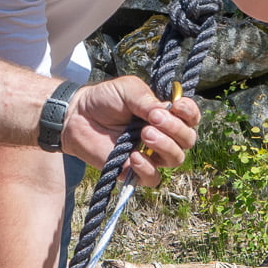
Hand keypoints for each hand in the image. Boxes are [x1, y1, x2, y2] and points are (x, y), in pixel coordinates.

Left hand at [64, 77, 198, 184]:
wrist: (76, 115)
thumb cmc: (104, 99)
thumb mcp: (128, 89)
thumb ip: (147, 99)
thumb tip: (164, 113)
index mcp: (166, 114)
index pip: (191, 118)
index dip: (190, 113)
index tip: (177, 106)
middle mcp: (163, 135)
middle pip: (187, 140)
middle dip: (175, 129)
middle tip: (153, 119)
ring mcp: (150, 154)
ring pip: (175, 159)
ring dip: (165, 146)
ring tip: (144, 134)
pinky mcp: (134, 170)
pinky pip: (152, 178)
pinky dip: (148, 168)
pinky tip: (134, 157)